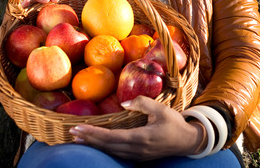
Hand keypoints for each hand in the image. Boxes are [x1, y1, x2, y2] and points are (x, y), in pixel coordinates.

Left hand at [68, 96, 204, 159]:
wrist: (188, 141)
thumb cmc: (174, 123)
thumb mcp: (161, 109)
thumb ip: (142, 103)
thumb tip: (124, 102)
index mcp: (141, 138)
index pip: (111, 137)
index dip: (94, 134)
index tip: (79, 128)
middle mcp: (136, 150)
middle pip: (107, 147)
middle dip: (89, 140)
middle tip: (71, 133)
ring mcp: (137, 155)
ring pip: (110, 152)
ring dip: (94, 145)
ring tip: (78, 139)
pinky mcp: (138, 156)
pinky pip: (116, 153)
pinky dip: (103, 148)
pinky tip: (96, 144)